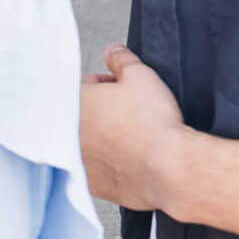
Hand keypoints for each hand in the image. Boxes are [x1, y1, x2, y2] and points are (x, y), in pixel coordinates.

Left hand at [80, 45, 189, 213]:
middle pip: (81, 114)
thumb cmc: (153, 127)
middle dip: (101, 110)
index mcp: (73, 103)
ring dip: (102, 137)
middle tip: (125, 112)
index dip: (102, 85)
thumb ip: (121, 59)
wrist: (171, 170)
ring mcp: (77, 162)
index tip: (117, 90)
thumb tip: (114, 52)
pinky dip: (108, 163)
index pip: (79, 86)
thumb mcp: (140, 76)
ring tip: (130, 137)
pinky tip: (128, 159)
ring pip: (86, 142)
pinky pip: (95, 169)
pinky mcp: (92, 185)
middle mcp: (68, 133)